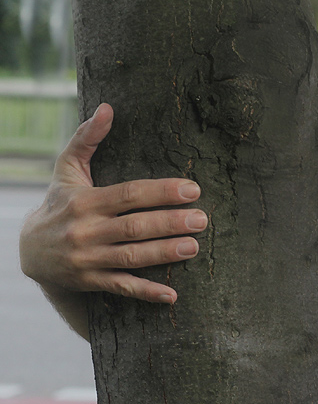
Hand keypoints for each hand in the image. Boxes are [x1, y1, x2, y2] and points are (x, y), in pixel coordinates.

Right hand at [19, 103, 206, 304]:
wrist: (29, 251)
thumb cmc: (59, 204)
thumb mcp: (67, 170)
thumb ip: (86, 139)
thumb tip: (107, 108)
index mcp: (86, 201)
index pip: (129, 194)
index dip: (161, 192)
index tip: (192, 190)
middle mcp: (87, 230)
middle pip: (135, 226)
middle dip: (170, 223)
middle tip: (202, 220)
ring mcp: (88, 259)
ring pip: (132, 257)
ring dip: (164, 253)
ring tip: (194, 247)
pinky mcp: (91, 282)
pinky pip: (122, 287)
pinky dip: (146, 293)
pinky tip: (171, 295)